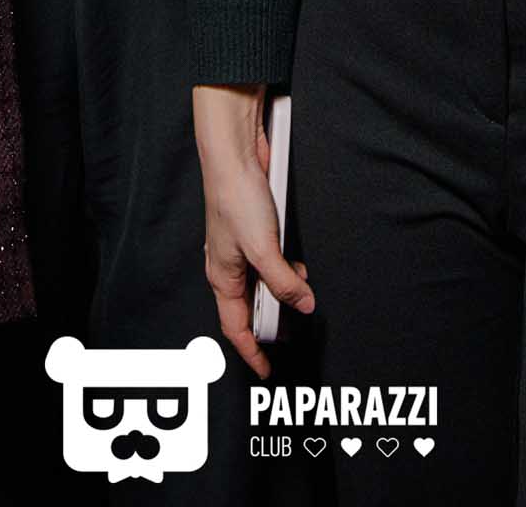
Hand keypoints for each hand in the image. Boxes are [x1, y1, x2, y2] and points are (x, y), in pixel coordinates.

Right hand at [194, 85, 310, 378]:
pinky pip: (271, 262)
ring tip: (302, 287)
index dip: (250, 351)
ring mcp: (241, 249)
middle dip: (272, 319)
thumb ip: (283, 281)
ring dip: (284, 290)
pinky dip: (286, 269)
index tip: (266, 370)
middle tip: (294, 330)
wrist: (233, 155)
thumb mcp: (263, 249)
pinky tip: (298, 263)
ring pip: (264, 284)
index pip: (235, 327)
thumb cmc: (235, 200)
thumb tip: (304, 304)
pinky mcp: (254, 231)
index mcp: (221, 277)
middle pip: (251, 307)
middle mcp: (228, 267)